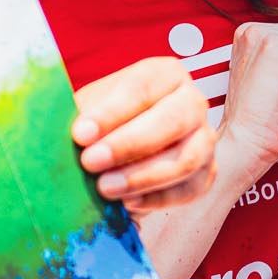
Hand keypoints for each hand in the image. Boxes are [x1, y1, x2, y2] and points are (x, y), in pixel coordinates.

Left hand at [73, 57, 215, 210]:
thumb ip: (81, 119)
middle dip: (128, 144)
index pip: (141, 88)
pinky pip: (189, 189)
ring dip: (142, 177)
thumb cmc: (101, 123)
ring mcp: (204, 139)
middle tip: (90, 162)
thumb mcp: (86, 111)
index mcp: (164, 74)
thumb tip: (71, 136)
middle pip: (171, 121)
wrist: (117, 149)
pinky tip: (128, 204)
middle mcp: (191, 102)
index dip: (111, 112)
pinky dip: (157, 199)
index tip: (80, 134)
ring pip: (185, 160)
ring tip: (104, 189)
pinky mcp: (205, 173)